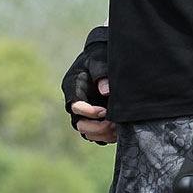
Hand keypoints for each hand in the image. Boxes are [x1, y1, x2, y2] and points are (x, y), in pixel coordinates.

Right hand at [61, 26, 115, 144]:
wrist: (103, 58)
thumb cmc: (99, 55)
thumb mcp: (99, 59)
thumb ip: (101, 73)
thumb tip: (106, 91)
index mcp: (72, 86)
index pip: (74, 105)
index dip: (88, 112)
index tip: (104, 111)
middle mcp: (76, 102)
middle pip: (78, 124)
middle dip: (95, 127)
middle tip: (113, 123)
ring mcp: (84, 112)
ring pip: (87, 133)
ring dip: (102, 134)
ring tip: (117, 129)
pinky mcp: (94, 118)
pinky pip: (97, 135)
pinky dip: (106, 137)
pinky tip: (120, 132)